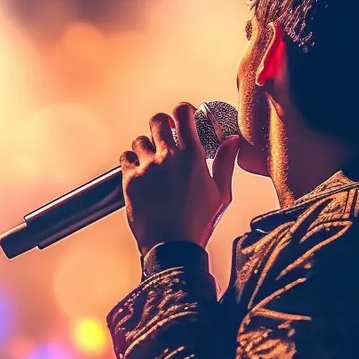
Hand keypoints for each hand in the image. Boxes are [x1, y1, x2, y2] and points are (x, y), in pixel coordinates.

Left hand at [120, 103, 241, 254]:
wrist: (171, 248)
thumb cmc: (198, 223)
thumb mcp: (220, 194)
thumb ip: (226, 163)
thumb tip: (233, 140)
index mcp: (193, 157)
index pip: (183, 114)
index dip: (182, 110)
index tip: (183, 116)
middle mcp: (168, 157)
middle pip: (157, 121)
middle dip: (161, 125)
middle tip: (164, 136)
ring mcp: (147, 167)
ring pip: (139, 140)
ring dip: (145, 147)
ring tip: (152, 162)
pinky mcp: (130, 180)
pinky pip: (125, 157)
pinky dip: (131, 162)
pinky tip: (139, 173)